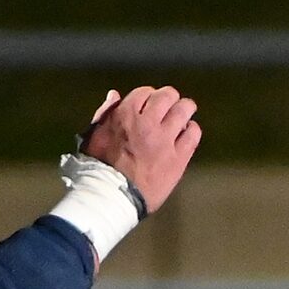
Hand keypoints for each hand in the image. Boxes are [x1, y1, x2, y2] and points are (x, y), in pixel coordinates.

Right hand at [80, 85, 201, 211]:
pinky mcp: (178, 157)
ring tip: (182, 118)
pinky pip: (193, 134)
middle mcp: (148, 122)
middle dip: (169, 99)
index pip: (145, 92)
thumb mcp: (94, 136)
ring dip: (184, 110)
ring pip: (185, 109)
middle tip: (168, 108)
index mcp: (125, 114)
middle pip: (168, 95)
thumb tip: (115, 95)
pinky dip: (192, 130)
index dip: (148, 98)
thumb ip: (106, 113)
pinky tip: (186, 135)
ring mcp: (165, 139)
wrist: (111, 197)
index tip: (148, 106)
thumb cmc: (98, 167)